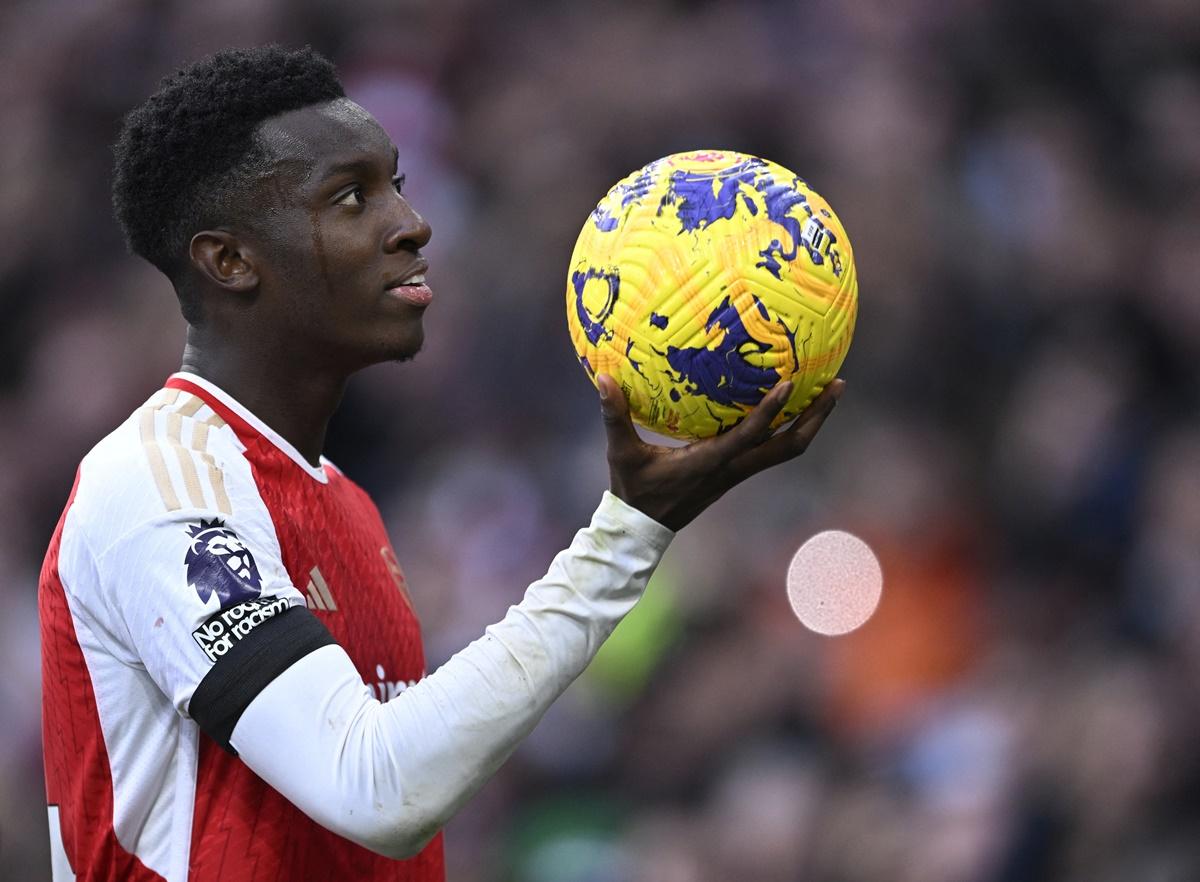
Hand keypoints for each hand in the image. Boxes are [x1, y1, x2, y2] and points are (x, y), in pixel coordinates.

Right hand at [597, 375, 844, 530]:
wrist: (643, 530)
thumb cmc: (633, 489)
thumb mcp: (621, 452)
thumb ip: (614, 414)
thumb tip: (602, 376)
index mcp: (710, 463)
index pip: (749, 436)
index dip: (771, 410)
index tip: (791, 382)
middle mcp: (733, 469)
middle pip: (789, 446)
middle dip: (816, 416)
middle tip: (838, 383)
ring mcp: (738, 472)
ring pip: (787, 449)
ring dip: (811, 421)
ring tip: (830, 389)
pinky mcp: (736, 472)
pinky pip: (773, 448)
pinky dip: (789, 425)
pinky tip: (794, 403)